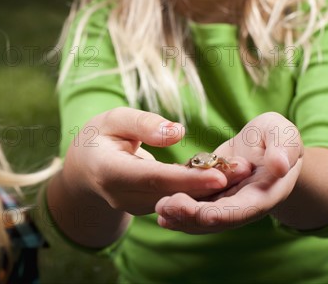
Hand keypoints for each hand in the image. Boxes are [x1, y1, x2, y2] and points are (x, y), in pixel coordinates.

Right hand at [62, 107, 249, 215]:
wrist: (84, 169)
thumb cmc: (99, 136)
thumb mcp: (113, 119)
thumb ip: (142, 123)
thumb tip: (178, 132)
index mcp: (108, 172)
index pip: (152, 178)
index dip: (186, 179)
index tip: (219, 174)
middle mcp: (121, 196)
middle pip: (170, 194)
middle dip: (209, 185)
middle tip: (243, 170)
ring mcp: (135, 207)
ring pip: (177, 201)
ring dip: (210, 190)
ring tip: (242, 171)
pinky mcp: (147, 209)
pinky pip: (176, 201)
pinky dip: (200, 190)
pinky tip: (227, 176)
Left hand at [156, 112, 302, 232]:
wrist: (266, 146)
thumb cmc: (276, 136)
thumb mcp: (282, 134)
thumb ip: (283, 147)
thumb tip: (280, 165)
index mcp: (264, 194)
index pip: (243, 209)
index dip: (223, 214)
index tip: (203, 213)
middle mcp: (243, 205)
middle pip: (217, 218)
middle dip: (191, 216)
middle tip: (165, 207)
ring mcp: (226, 204)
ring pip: (202, 218)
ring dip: (180, 216)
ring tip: (159, 209)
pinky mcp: (211, 197)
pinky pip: (194, 207)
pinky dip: (178, 209)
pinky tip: (158, 207)